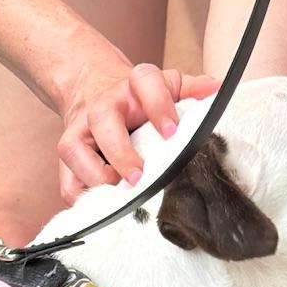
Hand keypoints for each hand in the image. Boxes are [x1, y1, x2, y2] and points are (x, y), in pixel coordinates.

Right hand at [57, 60, 220, 203]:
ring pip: (75, 151)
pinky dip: (82, 196)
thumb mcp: (167, 86)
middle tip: (139, 177)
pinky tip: (103, 203)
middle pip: (103, 121)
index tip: (171, 132)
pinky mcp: (68, 154)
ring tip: (119, 193)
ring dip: (96, 177)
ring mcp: (80, 129)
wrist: (93, 89)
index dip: (158, 105)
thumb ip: (192, 90)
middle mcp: (102, 104)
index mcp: (133, 85)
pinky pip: (67, 181)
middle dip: (120, 152)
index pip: (145, 82)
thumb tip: (218, 91)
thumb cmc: (136, 98)